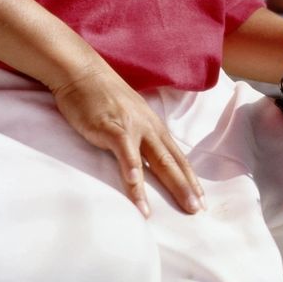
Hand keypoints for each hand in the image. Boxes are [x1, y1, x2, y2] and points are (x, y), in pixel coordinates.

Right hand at [51, 66, 203, 216]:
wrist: (82, 71)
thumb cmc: (101, 96)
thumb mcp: (126, 117)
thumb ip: (135, 136)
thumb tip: (139, 159)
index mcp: (152, 126)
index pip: (176, 156)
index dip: (190, 178)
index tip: (201, 199)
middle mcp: (149, 127)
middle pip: (174, 161)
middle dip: (188, 187)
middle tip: (200, 210)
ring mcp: (133, 127)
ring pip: (158, 160)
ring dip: (172, 185)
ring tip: (182, 207)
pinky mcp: (112, 128)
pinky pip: (126, 153)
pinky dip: (134, 172)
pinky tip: (138, 189)